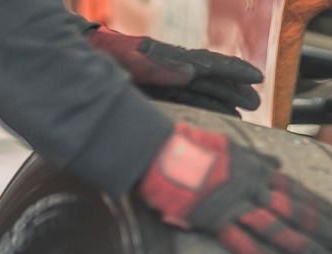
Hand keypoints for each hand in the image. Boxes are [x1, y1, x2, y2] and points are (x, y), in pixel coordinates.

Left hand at [88, 27, 262, 115]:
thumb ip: (158, 67)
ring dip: (224, 99)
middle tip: (256, 100)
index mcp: (166, 58)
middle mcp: (168, 69)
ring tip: (246, 109)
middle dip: (233, 88)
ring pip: (201, 90)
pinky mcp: (154, 94)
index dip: (233, 71)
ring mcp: (161, 81)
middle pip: (209, 78)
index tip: (256, 77)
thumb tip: (192, 71)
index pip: (208, 64)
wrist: (75, 62)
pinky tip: (221, 116)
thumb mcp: (128, 62)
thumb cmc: (99, 60)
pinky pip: (187, 100)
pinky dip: (207, 107)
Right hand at [137, 122, 331, 253]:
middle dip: (318, 226)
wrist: (157, 149)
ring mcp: (233, 203)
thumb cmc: (191, 148)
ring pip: (275, 225)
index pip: (294, 189)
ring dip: (300, 243)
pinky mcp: (213, 219)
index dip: (318, 203)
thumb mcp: (230, 147)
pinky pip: (241, 241)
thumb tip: (278, 163)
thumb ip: (256, 158)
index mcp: (255, 169)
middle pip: (292, 208)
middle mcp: (250, 186)